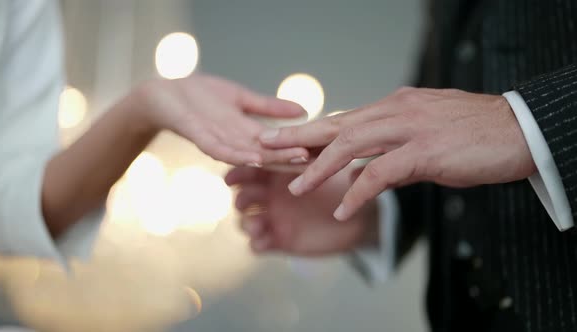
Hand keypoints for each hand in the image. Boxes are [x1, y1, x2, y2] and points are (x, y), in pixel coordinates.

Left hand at [134, 73, 308, 165]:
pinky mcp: (200, 137)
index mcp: (248, 134)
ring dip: (274, 159)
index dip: (303, 147)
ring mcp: (220, 142)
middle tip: (322, 163)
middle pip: (271, 154)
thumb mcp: (241, 98)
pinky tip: (255, 158)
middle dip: (295, 158)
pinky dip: (238, 154)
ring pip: (251, 154)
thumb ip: (269, 107)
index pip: (281, 145)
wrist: (162, 95)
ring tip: (297, 160)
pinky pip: (220, 150)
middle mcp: (238, 143)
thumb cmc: (199, 97)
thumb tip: (303, 110)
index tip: (329, 151)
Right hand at [225, 165, 377, 255]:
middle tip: (244, 202)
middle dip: (241, 199)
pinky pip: (258, 245)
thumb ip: (307, 155)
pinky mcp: (280, 240)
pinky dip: (256, 243)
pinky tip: (262, 240)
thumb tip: (287, 139)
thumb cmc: (342, 185)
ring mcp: (273, 218)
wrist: (359, 216)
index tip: (232, 177)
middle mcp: (269, 195)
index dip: (238, 174)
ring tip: (256, 224)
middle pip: (243, 196)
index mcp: (275, 173)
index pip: (250, 171)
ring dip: (247, 223)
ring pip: (246, 221)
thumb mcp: (326, 166)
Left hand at [259, 88, 536, 220]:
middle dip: (298, 138)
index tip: (284, 139)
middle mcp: (395, 111)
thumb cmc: (472, 133)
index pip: (344, 118)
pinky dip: (357, 192)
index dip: (312, 130)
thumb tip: (366, 162)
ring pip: (350, 146)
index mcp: (394, 105)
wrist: (517, 130)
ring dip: (319, 168)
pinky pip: (379, 173)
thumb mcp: (425, 132)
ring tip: (296, 187)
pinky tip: (343, 209)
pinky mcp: (423, 152)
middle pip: (336, 124)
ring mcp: (408, 129)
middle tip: (265, 148)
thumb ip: (394, 144)